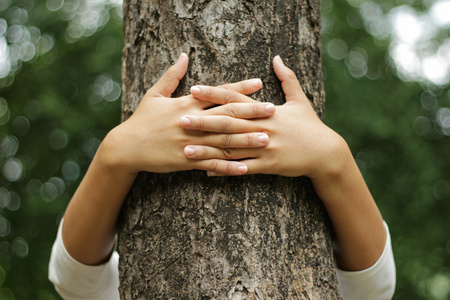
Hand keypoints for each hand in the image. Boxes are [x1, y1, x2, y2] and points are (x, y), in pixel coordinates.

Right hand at [99, 53, 275, 175]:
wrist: (126, 147)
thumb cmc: (142, 119)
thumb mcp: (154, 94)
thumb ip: (171, 75)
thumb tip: (183, 55)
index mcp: (186, 104)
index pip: (218, 93)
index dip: (239, 88)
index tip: (259, 83)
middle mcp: (191, 122)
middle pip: (226, 115)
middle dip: (251, 112)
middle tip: (272, 110)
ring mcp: (190, 142)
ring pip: (223, 140)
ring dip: (246, 140)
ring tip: (266, 139)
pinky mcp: (186, 161)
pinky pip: (211, 164)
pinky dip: (228, 166)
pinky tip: (245, 168)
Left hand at [182, 55, 347, 177]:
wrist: (325, 153)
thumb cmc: (311, 125)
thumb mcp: (300, 100)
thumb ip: (288, 78)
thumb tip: (277, 58)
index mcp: (266, 111)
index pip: (236, 99)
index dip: (215, 94)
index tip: (194, 89)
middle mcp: (262, 128)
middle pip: (228, 123)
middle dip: (203, 121)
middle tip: (181, 119)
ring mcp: (264, 148)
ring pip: (231, 148)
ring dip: (207, 149)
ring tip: (186, 150)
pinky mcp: (268, 165)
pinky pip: (242, 168)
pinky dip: (224, 169)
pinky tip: (207, 171)